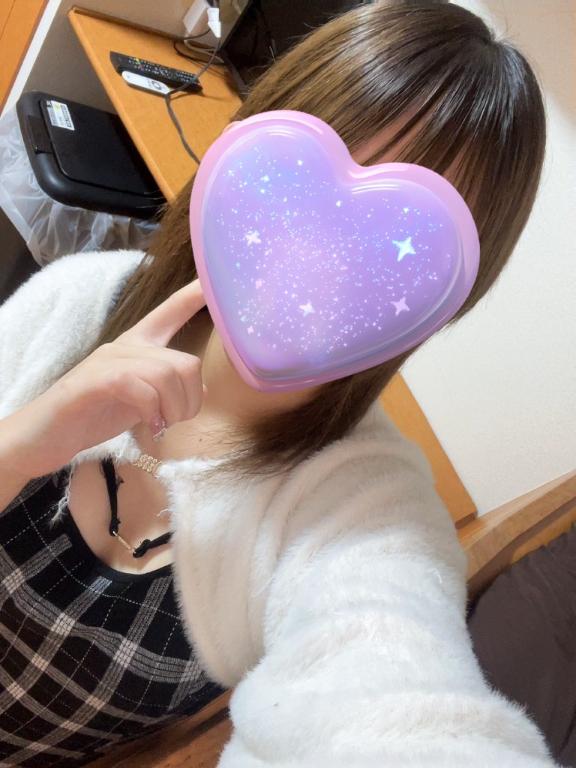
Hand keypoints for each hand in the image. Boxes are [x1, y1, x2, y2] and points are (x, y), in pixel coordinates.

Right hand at [3, 278, 207, 478]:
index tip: (212, 280)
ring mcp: (107, 362)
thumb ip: (168, 391)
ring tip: (160, 426)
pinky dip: (152, 411)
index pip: (168, 312)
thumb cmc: (92, 416)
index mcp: (137, 346)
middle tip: (175, 421)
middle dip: (190, 400)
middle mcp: (125, 347)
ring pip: (166, 374)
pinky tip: (148, 427)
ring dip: (172, 409)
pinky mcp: (92, 381)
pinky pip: (139, 387)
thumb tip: (202, 389)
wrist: (42, 436)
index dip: (192, 296)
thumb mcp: (141, 402)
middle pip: (185, 362)